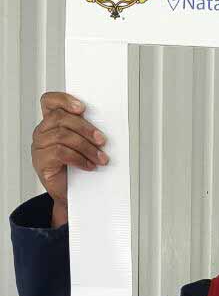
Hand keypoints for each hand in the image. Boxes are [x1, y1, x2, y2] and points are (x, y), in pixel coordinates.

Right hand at [31, 92, 107, 226]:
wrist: (71, 195)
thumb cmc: (77, 168)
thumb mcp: (82, 145)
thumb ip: (84, 132)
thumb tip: (102, 125)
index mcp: (51, 123)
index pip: (49, 102)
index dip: (64, 100)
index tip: (82, 108)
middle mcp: (42, 132)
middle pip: (61, 118)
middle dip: (85, 128)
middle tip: (102, 140)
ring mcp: (39, 147)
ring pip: (62, 136)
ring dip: (86, 147)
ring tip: (100, 158)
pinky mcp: (41, 162)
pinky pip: (60, 152)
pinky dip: (79, 158)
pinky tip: (89, 165)